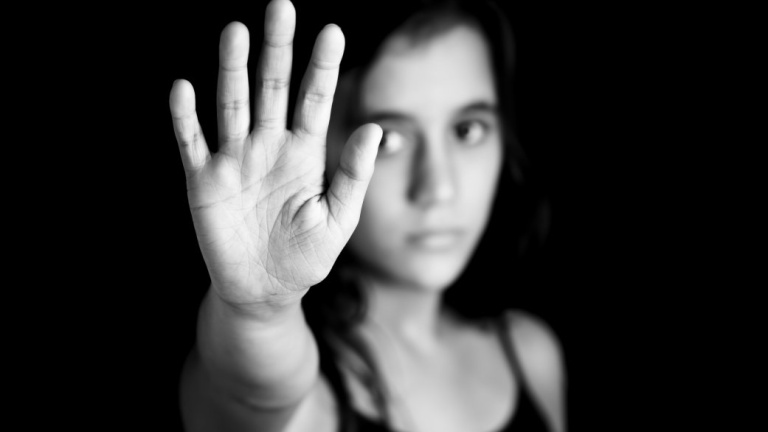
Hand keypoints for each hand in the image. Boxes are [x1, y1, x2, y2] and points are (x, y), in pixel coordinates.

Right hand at [169, 0, 380, 311]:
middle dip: (277, 50)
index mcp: (305, 154)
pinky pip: (192, 143)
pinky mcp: (204, 181)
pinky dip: (186, 118)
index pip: (315, 100)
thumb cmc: (307, 256)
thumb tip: (378, 129)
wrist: (265, 291)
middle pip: (272, 88)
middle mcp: (268, 147)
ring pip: (233, 105)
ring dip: (233, 70)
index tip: (333, 31)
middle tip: (281, 7)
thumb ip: (354, 174)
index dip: (323, 67)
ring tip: (237, 31)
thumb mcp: (339, 218)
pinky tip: (184, 88)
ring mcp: (235, 161)